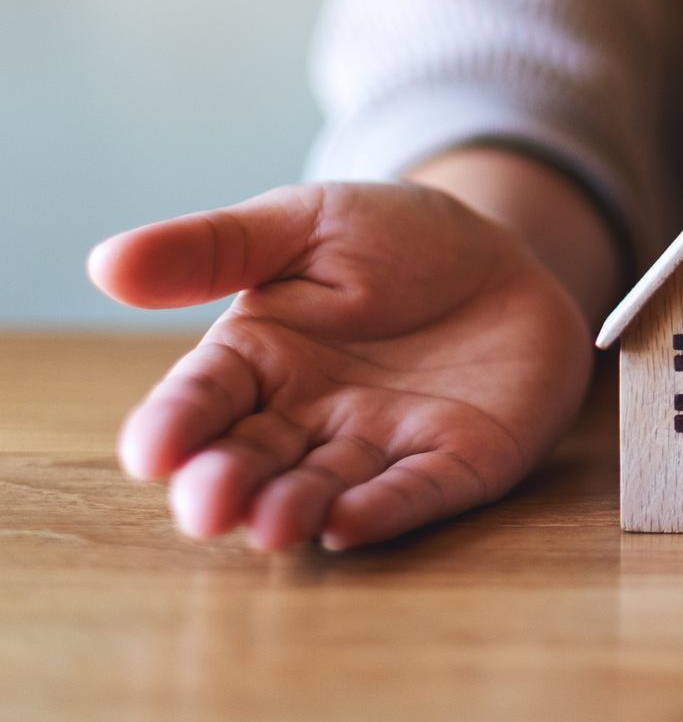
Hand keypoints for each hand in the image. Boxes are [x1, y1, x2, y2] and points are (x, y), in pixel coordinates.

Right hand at [90, 182, 594, 549]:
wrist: (509, 255)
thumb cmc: (398, 240)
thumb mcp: (307, 223)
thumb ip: (216, 247)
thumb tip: (106, 264)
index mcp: (261, 358)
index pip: (205, 396)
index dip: (177, 423)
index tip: (150, 451)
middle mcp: (311, 416)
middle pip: (257, 459)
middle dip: (229, 485)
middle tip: (205, 508)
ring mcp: (384, 444)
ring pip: (329, 487)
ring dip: (299, 509)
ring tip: (272, 525)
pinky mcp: (457, 461)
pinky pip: (419, 490)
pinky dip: (387, 509)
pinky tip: (352, 524)